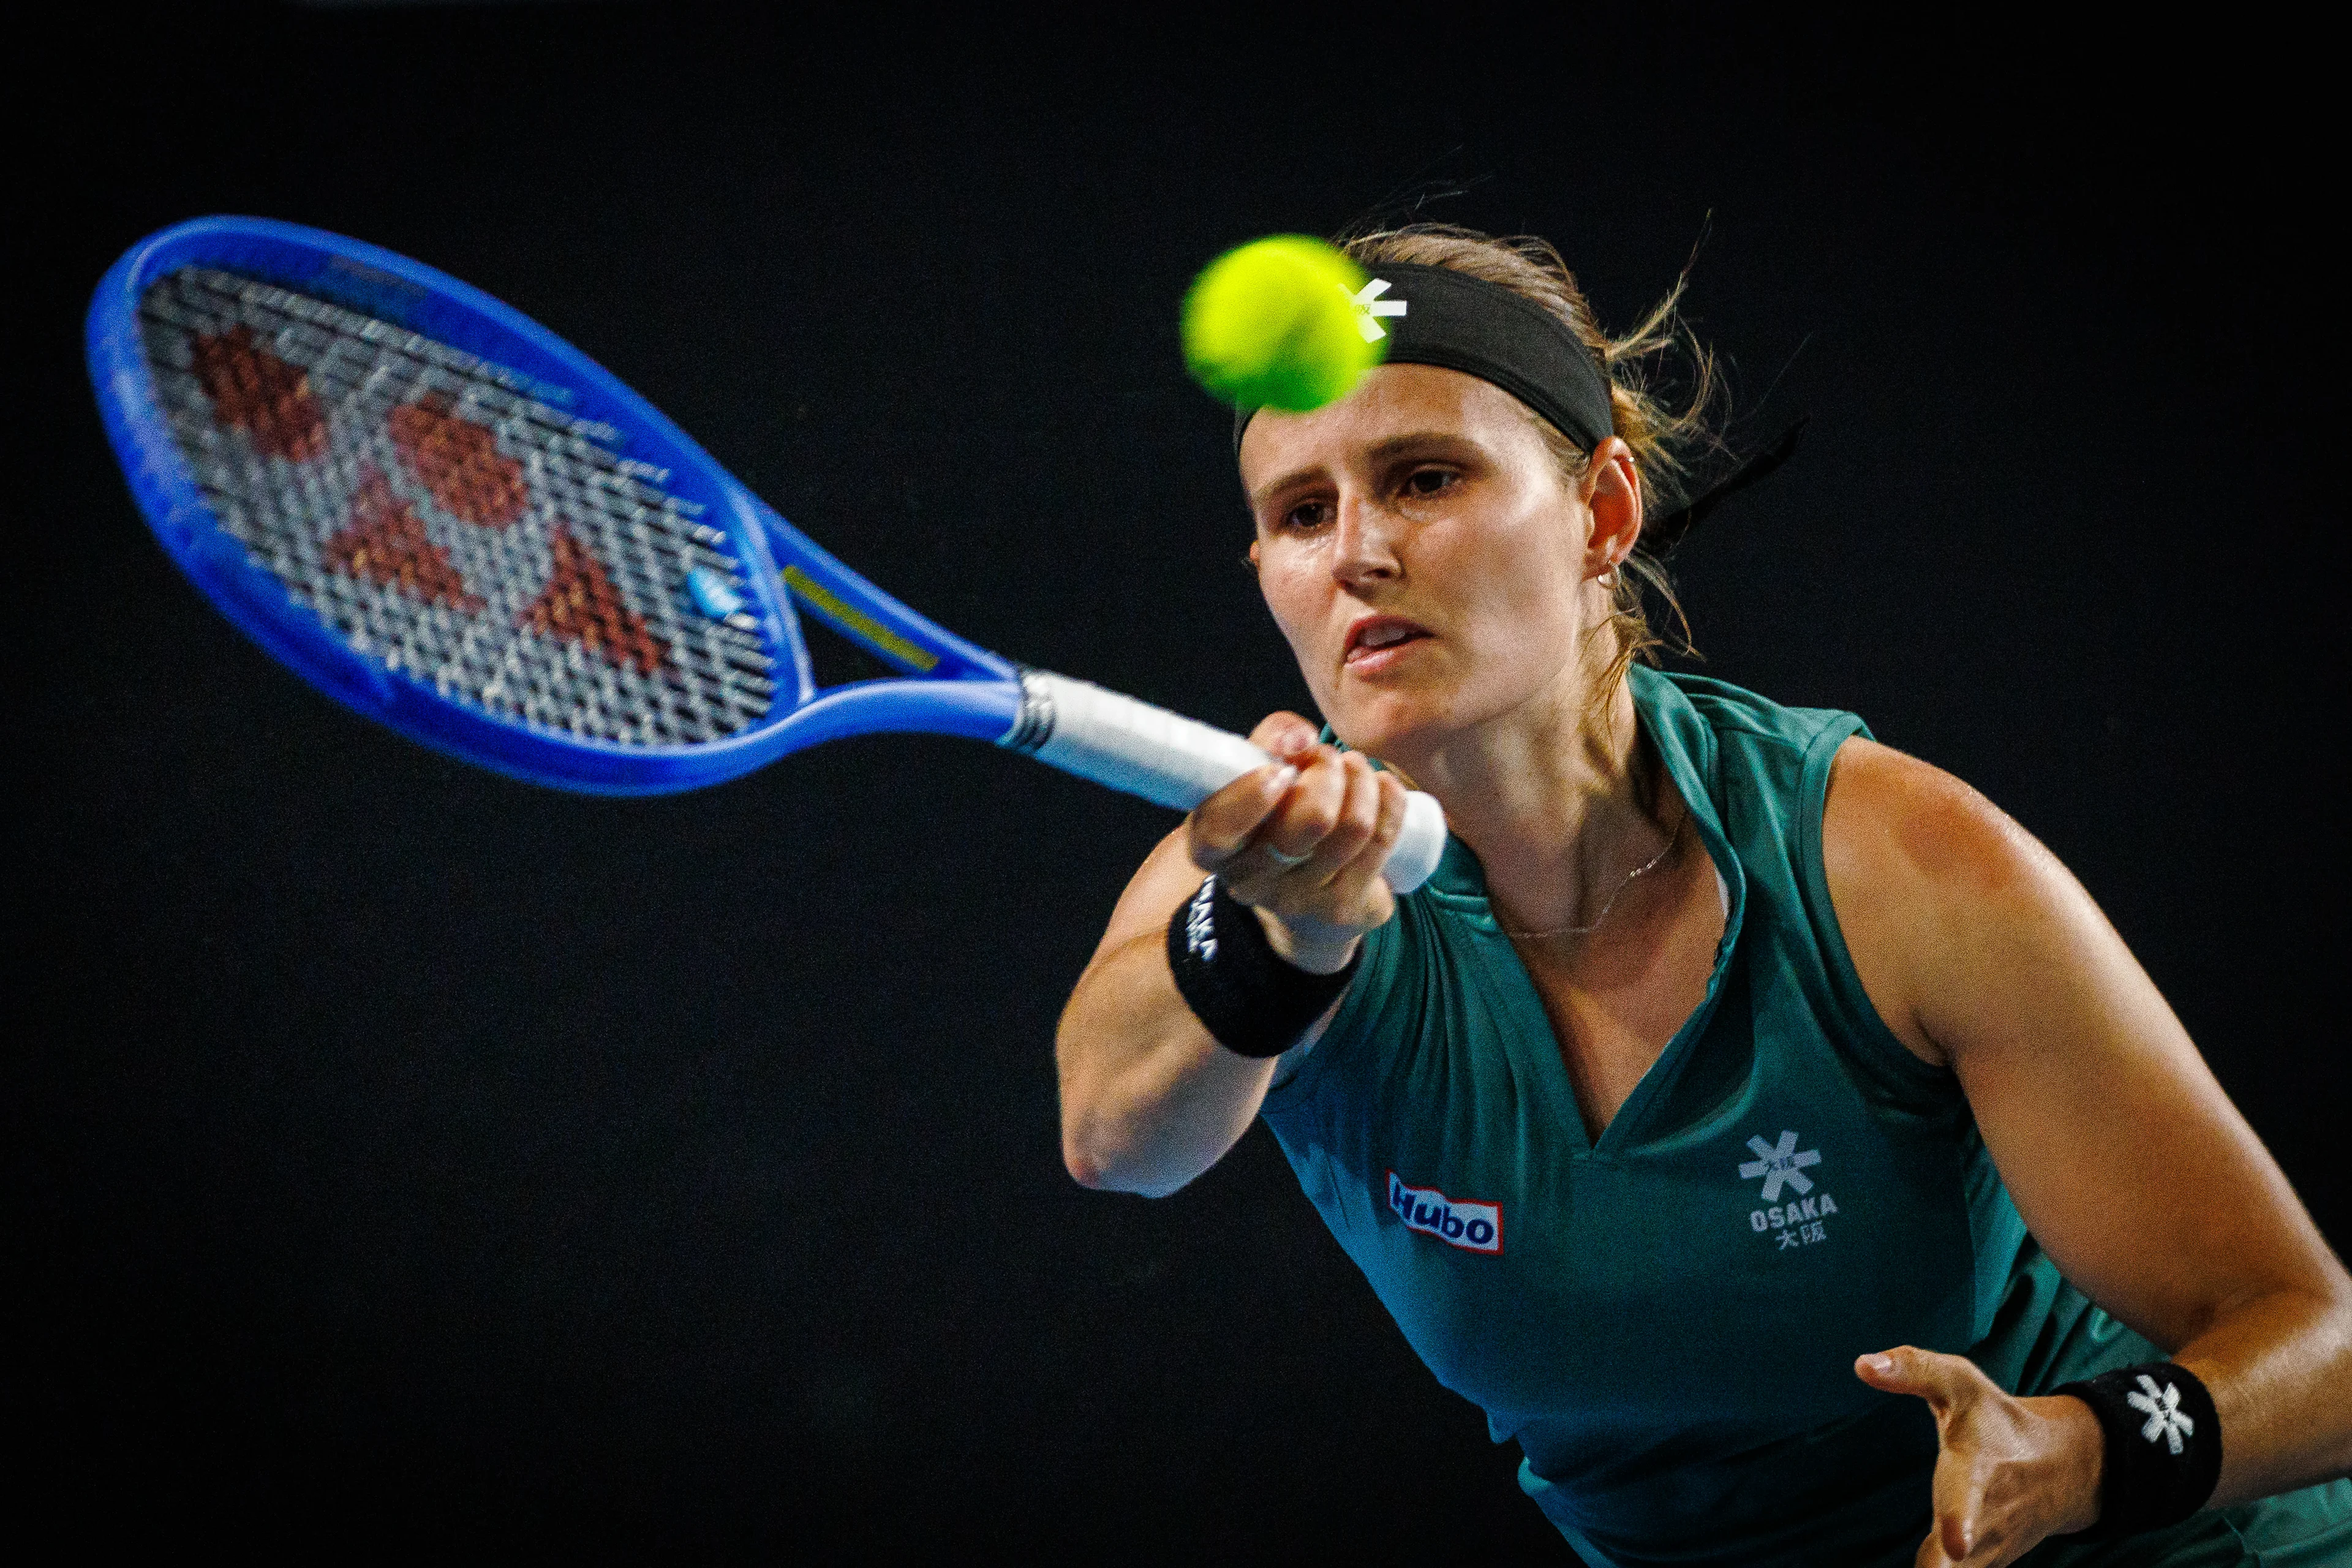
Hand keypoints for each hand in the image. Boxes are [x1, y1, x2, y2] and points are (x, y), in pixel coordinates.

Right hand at [1185, 712, 1407, 974]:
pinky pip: (1381, 841)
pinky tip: (1383, 787)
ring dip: (1363, 781)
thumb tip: (1300, 740)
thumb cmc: (1276, 816)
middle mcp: (1250, 880)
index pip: (1219, 830)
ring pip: (1353, 827)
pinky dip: (1390, 801)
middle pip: (1310, 820)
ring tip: (1355, 768)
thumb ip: (1270, 741)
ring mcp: (1299, 900)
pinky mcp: (1342, 908)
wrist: (1304, 896)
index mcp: (1214, 846)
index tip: (1280, 770)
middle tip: (1328, 757)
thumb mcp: (1257, 775)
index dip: (1251, 796)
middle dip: (1329, 771)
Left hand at [1855, 1346, 2105, 1566]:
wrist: (2059, 1470)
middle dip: (1944, 1565)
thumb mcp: (1960, 1384)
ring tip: (1925, 1567)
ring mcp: (1986, 1549)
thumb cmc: (1995, 1421)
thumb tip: (1861, 1364)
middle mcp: (1985, 1518)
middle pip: (1962, 1558)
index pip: (1966, 1496)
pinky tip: (1927, 1567)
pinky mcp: (1981, 1565)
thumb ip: (1914, 1370)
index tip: (1955, 1544)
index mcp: (1977, 1469)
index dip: (1958, 1520)